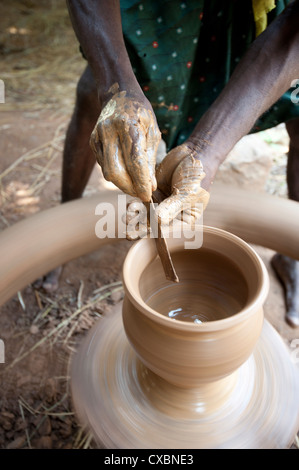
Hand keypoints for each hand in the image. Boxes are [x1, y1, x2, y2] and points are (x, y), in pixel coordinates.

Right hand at [90, 86, 160, 201]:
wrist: (118, 95)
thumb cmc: (141, 115)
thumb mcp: (153, 132)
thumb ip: (150, 160)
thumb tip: (150, 187)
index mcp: (128, 126)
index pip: (134, 162)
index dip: (141, 182)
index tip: (148, 195)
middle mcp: (108, 131)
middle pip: (115, 172)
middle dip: (129, 188)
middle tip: (141, 194)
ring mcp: (97, 137)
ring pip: (108, 172)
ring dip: (123, 184)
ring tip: (136, 186)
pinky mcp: (92, 142)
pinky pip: (104, 166)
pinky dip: (116, 174)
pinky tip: (127, 173)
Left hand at [125, 142, 210, 239]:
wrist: (192, 155)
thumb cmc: (196, 176)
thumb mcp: (187, 193)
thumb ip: (173, 206)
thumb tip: (158, 221)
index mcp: (185, 219)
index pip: (170, 230)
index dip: (157, 234)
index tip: (145, 234)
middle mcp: (171, 214)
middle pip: (155, 225)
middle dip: (142, 229)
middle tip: (129, 234)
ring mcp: (161, 204)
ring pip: (146, 214)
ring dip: (136, 218)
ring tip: (127, 219)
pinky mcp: (152, 193)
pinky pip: (141, 201)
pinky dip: (135, 204)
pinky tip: (129, 206)